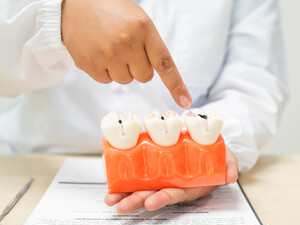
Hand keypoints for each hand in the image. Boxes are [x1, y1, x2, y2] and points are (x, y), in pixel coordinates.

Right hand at [61, 0, 191, 107]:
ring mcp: (107, 54)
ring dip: (120, 69)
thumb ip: (150, 44)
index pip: (165, 64)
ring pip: (125, 80)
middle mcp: (127, 42)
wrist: (75, 4)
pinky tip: (98, 52)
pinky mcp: (90, 63)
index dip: (177, 86)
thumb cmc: (112, 12)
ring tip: (109, 48)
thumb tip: (158, 73)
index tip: (185, 102)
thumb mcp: (138, 20)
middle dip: (138, 67)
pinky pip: (106, 80)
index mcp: (144, 29)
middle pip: (144, 77)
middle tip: (125, 49)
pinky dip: (104, 71)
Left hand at [104, 148, 237, 213]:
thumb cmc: (213, 156)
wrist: (205, 148)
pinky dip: (124, 177)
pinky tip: (111, 179)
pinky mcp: (153, 167)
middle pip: (153, 194)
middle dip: (137, 200)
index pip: (174, 194)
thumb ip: (229, 165)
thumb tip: (231, 175)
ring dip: (126, 194)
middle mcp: (171, 184)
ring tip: (111, 199)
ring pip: (142, 187)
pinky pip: (138, 173)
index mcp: (187, 184)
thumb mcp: (226, 158)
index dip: (163, 198)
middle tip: (122, 205)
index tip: (151, 202)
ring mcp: (161, 177)